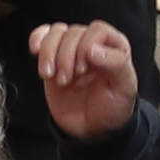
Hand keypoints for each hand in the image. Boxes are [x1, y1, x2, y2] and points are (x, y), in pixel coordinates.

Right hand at [32, 21, 139, 141]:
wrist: (91, 129)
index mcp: (114, 46)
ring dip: (49, 53)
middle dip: (66, 56)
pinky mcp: (53, 57)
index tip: (83, 70)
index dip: (86, 46)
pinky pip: (43, 36)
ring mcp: (71, 49)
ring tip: (50, 76)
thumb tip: (91, 49)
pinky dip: (37, 39)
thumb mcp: (125, 88)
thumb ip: (115, 64)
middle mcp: (92, 43)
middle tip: (67, 80)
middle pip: (73, 32)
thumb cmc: (112, 107)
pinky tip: (35, 50)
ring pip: (56, 33)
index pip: (97, 30)